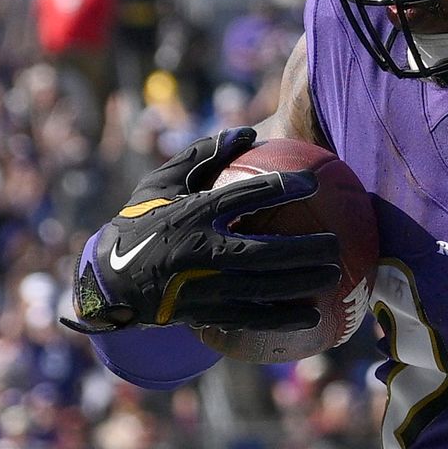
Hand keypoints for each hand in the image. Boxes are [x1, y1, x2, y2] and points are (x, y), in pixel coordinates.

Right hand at [62, 127, 336, 336]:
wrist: (110, 279)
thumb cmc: (144, 220)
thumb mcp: (163, 182)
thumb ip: (203, 155)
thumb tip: (248, 130)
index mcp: (191, 214)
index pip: (242, 197)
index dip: (279, 188)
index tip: (311, 182)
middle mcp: (199, 251)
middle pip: (263, 251)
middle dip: (304, 249)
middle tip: (336, 243)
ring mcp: (203, 286)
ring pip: (262, 287)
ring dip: (301, 283)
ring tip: (333, 276)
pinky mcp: (204, 313)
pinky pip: (250, 318)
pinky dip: (282, 318)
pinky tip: (313, 315)